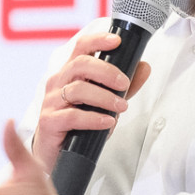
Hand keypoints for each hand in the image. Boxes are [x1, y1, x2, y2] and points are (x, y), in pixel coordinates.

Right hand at [32, 31, 152, 170]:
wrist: (57, 153)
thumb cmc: (80, 123)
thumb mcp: (105, 102)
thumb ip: (124, 86)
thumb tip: (144, 67)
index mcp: (70, 72)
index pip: (80, 47)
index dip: (97, 40)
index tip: (117, 41)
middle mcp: (58, 82)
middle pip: (80, 64)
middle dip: (106, 71)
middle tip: (124, 84)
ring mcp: (51, 101)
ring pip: (78, 90)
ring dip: (105, 97)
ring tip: (121, 107)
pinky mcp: (49, 121)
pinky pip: (72, 116)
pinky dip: (94, 118)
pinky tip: (108, 122)